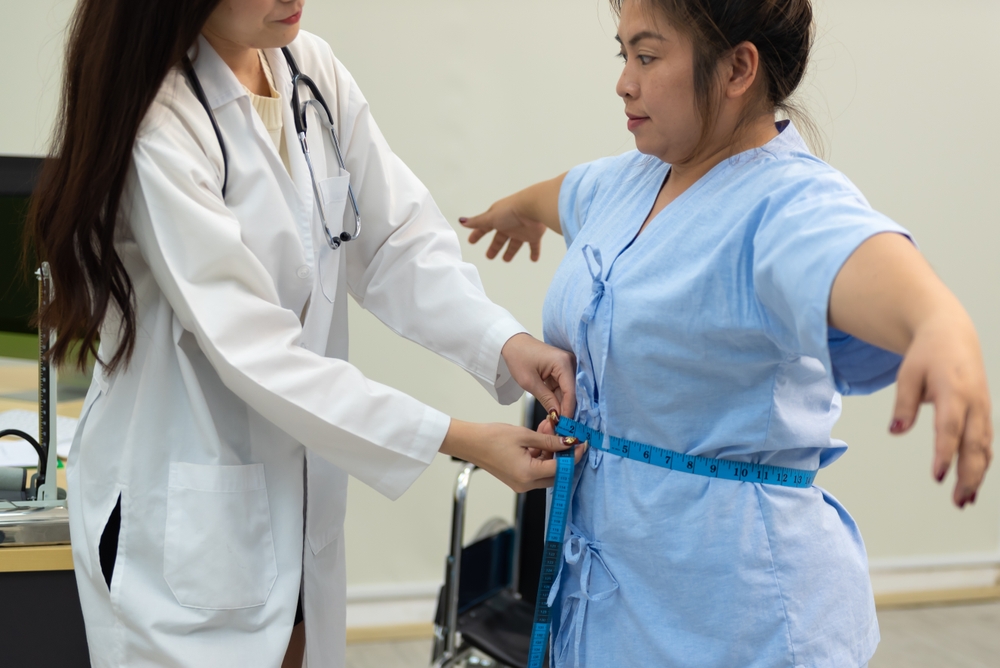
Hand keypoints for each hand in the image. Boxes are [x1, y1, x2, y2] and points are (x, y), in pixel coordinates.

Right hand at [440, 420, 585, 491]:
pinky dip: (541, 455)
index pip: (560, 468)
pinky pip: (536, 470)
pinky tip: (540, 437)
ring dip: (551, 452)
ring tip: (548, 429)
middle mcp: (526, 484)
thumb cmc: (492, 438)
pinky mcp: (517, 479)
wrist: (470, 442)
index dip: (573, 455)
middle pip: (556, 473)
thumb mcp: (525, 435)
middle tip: (565, 435)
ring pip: (546, 471)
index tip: (581, 443)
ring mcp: (521, 483)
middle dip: (563, 454)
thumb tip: (569, 442)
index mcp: (528, 474)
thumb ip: (550, 440)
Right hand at [460, 197, 547, 261]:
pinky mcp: (534, 235)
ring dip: (511, 251)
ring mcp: (522, 230)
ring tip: (506, 259)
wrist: (533, 207)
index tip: (471, 241)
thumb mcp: (490, 217)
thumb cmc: (511, 210)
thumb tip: (461, 221)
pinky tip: (534, 259)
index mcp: (497, 218)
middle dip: (494, 247)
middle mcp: (509, 224)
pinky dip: (534, 252)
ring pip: (515, 243)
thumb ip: (477, 222)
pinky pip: (534, 245)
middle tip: (489, 256)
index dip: (478, 234)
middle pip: (500, 238)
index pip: (484, 228)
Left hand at [501, 333, 575, 418]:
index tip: (564, 425)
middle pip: (572, 392)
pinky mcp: (562, 370)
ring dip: (562, 406)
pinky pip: (563, 388)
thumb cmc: (518, 357)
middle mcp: (569, 363)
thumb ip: (546, 400)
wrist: (512, 344)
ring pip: (568, 392)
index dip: (568, 410)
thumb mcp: (530, 382)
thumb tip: (557, 416)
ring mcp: (567, 366)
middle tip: (560, 426)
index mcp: (563, 363)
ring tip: (556, 421)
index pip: (571, 392)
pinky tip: (554, 411)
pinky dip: (558, 399)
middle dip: (566, 409)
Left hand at [890, 313, 991, 507]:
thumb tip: (896, 432)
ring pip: (984, 447)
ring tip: (965, 500)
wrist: (951, 335)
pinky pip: (986, 443)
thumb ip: (904, 404)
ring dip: (977, 475)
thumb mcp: (907, 374)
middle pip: (974, 444)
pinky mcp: (984, 414)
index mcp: (953, 391)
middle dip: (968, 474)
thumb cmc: (927, 355)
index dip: (945, 453)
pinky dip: (982, 464)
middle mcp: (974, 402)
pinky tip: (973, 484)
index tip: (938, 476)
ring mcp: (982, 409)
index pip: (950, 427)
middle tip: (958, 501)